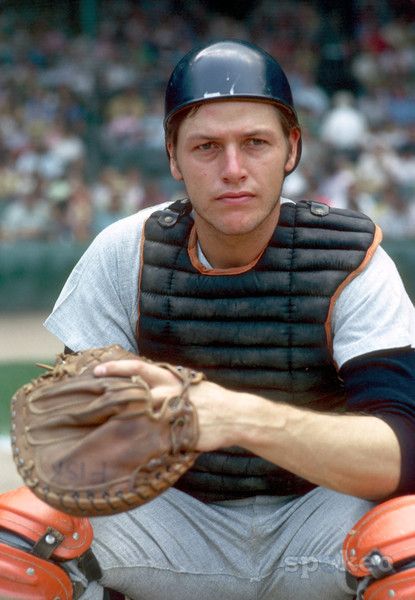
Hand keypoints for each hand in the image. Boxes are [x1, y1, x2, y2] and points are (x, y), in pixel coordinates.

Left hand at [94, 359, 239, 451]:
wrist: (235, 415)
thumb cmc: (208, 399)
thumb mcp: (186, 384)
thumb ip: (165, 385)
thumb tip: (142, 384)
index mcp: (170, 379)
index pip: (139, 369)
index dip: (118, 368)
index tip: (97, 370)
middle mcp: (169, 393)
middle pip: (135, 392)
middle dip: (112, 395)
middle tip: (90, 399)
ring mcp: (173, 414)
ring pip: (142, 416)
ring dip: (123, 421)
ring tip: (103, 427)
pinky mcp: (179, 434)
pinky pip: (155, 440)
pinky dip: (142, 443)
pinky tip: (128, 448)